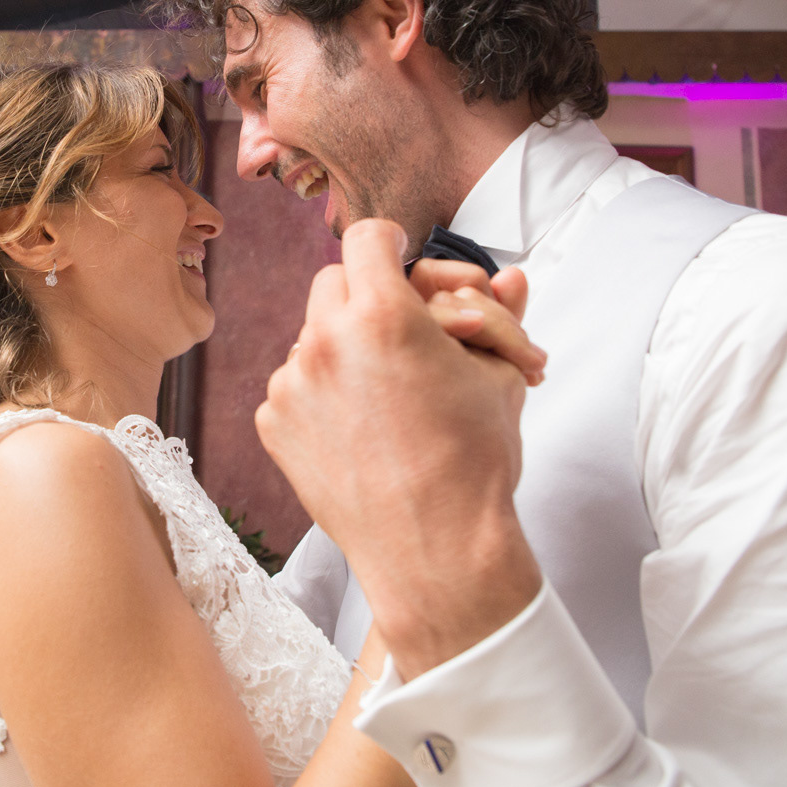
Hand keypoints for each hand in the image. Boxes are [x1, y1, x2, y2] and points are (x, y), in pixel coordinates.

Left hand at [257, 219, 541, 679]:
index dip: (390, 242)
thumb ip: (497, 315)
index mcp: (383, 314)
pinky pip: (294, 384)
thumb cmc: (475, 462)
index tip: (399, 256)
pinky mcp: (274, 422)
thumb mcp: (499, 375)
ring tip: (389, 392)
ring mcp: (292, 383)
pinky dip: (321, 393)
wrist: (436, 550)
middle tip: (403, 329)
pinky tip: (361, 426)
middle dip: (368, 295)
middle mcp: (326, 340)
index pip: (368, 237)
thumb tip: (512, 279)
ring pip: (312, 335)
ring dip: (344, 346)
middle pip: (334, 281)